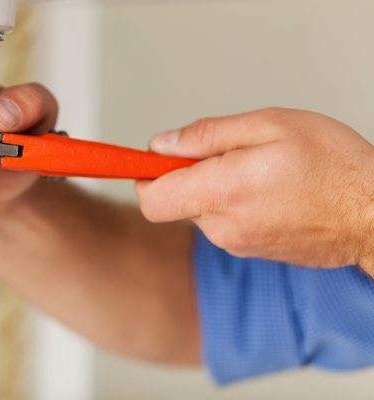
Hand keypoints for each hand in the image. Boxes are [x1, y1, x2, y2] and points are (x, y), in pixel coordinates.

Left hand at [136, 108, 373, 272]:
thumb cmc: (334, 166)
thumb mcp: (271, 126)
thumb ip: (207, 135)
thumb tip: (162, 144)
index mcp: (222, 192)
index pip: (152, 198)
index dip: (144, 175)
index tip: (151, 158)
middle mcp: (222, 226)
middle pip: (175, 200)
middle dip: (189, 174)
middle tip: (231, 154)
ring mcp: (235, 244)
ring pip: (201, 210)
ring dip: (216, 188)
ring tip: (260, 172)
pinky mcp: (249, 252)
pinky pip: (223, 223)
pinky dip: (233, 204)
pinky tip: (269, 192)